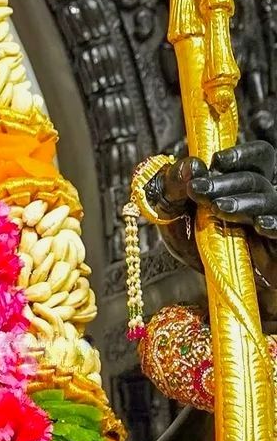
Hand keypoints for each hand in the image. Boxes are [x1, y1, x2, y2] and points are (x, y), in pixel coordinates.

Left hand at [148, 141, 276, 289]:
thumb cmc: (192, 243)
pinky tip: (260, 225)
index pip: (257, 157)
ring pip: (270, 200)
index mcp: (240, 183)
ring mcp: (272, 220)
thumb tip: (191, 164)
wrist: (208, 285)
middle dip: (226, 181)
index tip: (216, 161)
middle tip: (199, 189)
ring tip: (218, 208)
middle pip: (256, 178)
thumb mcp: (173, 213)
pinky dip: (274, 224)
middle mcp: (261, 198)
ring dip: (243, 202)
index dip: (241, 154)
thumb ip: (173, 185)